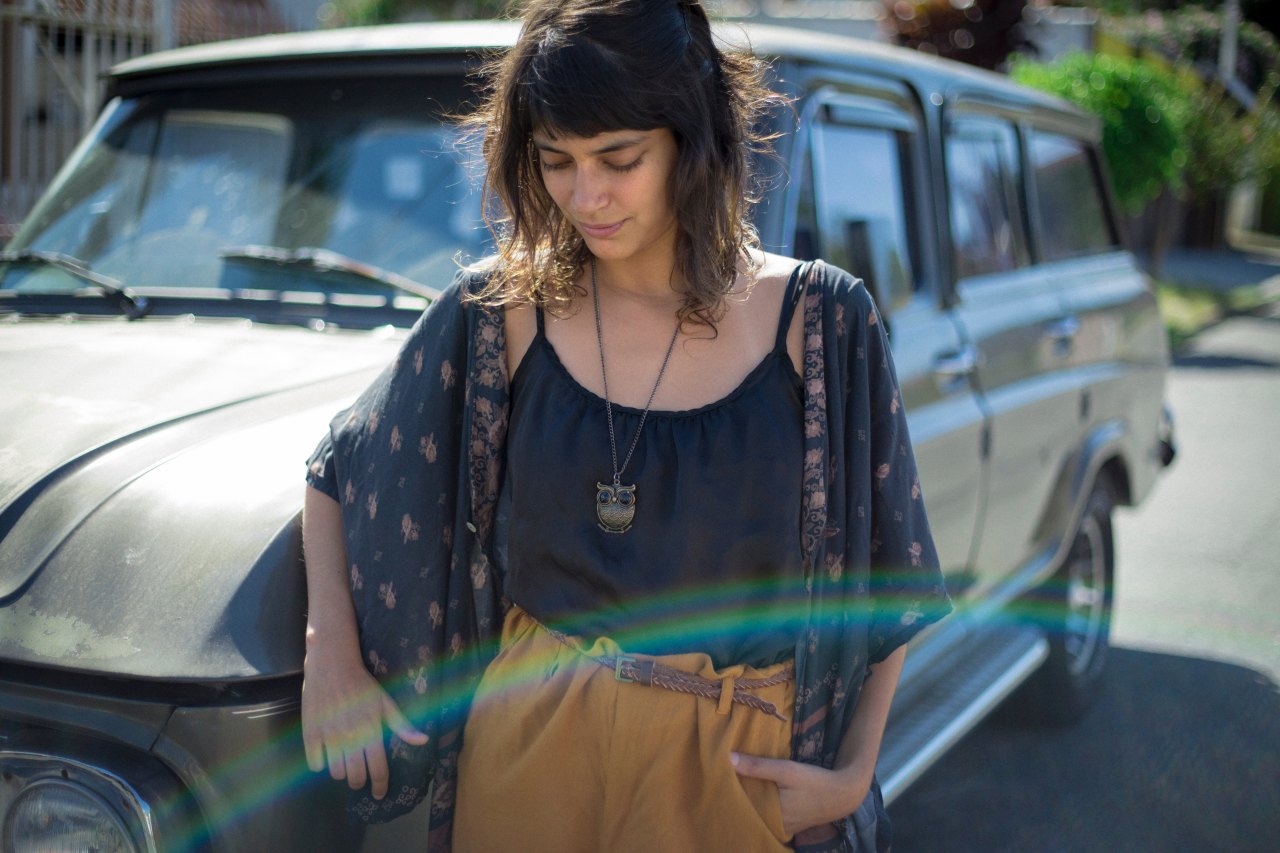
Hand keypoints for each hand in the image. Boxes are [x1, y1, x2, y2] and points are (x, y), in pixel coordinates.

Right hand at [301, 649, 428, 799]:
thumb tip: (423, 741)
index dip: (380, 786)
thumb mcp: (386, 703)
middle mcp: (350, 737)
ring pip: (335, 773)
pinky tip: (326, 754)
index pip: (378, 770)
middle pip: (355, 777)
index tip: (379, 794)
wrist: (332, 665)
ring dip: (341, 773)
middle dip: (360, 782)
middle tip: (360, 778)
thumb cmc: (362, 685)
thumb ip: (402, 725)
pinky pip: (315, 763)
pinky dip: (320, 764)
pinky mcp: (310, 733)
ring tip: (344, 763)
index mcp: (371, 731)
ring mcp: (329, 736)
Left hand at [731, 752, 870, 837]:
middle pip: (749, 812)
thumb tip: (728, 758)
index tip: (715, 780)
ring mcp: (783, 827)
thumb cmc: (814, 781)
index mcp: (771, 815)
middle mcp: (775, 825)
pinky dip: (761, 807)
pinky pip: (769, 817)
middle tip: (721, 781)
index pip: (741, 807)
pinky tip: (755, 793)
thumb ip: (758, 766)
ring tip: (734, 785)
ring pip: (759, 815)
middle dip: (737, 799)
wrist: (843, 794)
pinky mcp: (790, 824)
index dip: (728, 794)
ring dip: (749, 802)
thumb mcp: (786, 770)